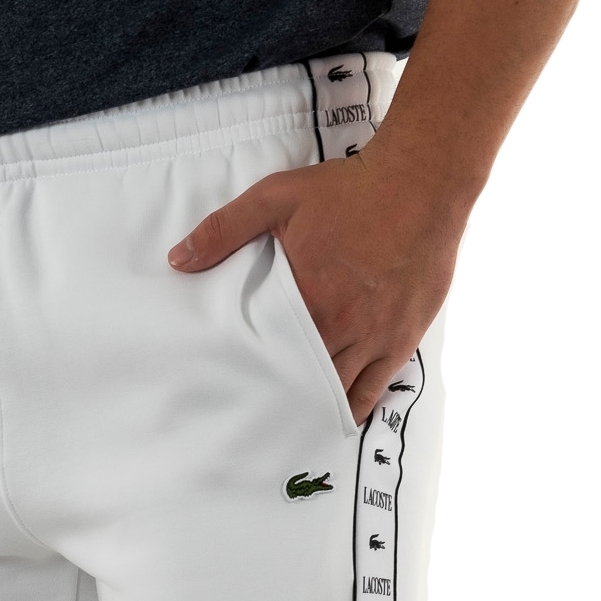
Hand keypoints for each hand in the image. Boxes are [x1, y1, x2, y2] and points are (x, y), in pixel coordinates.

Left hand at [168, 138, 467, 424]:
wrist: (422, 181)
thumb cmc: (350, 188)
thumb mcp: (277, 197)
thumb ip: (225, 229)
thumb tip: (178, 259)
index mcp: (306, 298)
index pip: (267, 352)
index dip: (250, 373)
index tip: (232, 386)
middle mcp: (341, 326)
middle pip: (300, 380)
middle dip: (278, 395)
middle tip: (255, 412)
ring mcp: (374, 338)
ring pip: (335, 391)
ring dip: (311, 405)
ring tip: (288, 419)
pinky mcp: (401, 339)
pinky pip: (373, 389)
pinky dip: (352, 407)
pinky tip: (335, 417)